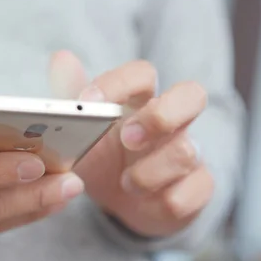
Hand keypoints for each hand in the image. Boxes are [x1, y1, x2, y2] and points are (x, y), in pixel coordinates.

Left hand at [50, 52, 212, 236]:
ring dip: (150, 172)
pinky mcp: (199, 186)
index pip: (142, 74)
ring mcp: (190, 152)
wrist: (120, 203)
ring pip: (186, 152)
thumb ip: (69, 96)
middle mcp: (172, 120)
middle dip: (160, 116)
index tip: (87, 101)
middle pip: (191, 94)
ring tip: (125, 183)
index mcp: (141, 99)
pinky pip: (195, 190)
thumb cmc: (102, 156)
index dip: (118, 83)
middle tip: (127, 138)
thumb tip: (61, 57)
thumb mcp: (81, 132)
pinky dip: (167, 200)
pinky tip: (147, 202)